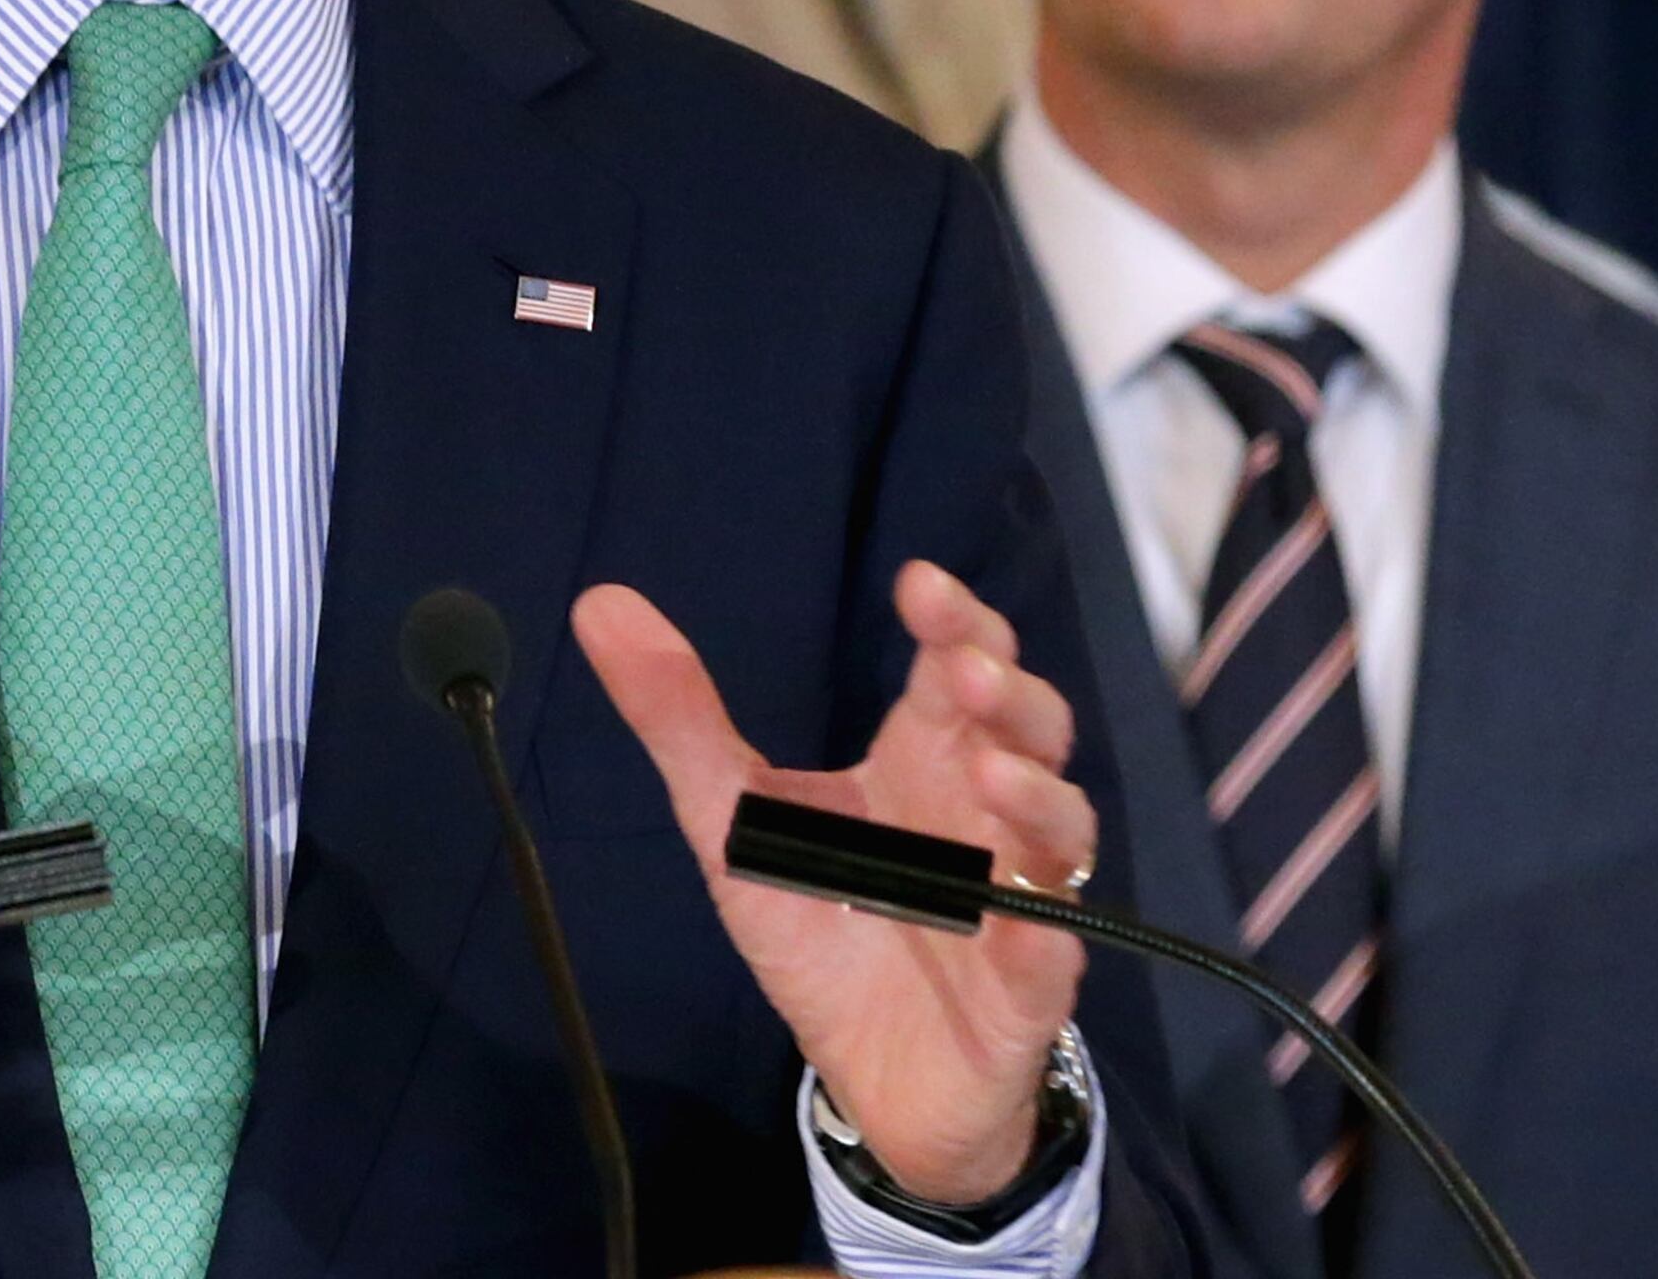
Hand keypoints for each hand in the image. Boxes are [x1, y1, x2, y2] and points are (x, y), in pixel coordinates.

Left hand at [572, 561, 1090, 1205]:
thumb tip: (599, 604)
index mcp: (922, 756)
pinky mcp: (1027, 988)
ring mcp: (1017, 895)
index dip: (955, 620)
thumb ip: (680, 718)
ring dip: (1033, 795)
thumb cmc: (823, 926)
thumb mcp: (736, 821)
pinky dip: (1043, 935)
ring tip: (986, 772)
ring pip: (1058, 828)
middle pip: (1029, 727)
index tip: (918, 585)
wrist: (876, 1073)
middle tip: (961, 669)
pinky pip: (1053, 954)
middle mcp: (984, 811)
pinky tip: (1022, 923)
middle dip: (1006, 690)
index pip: (958, 664)